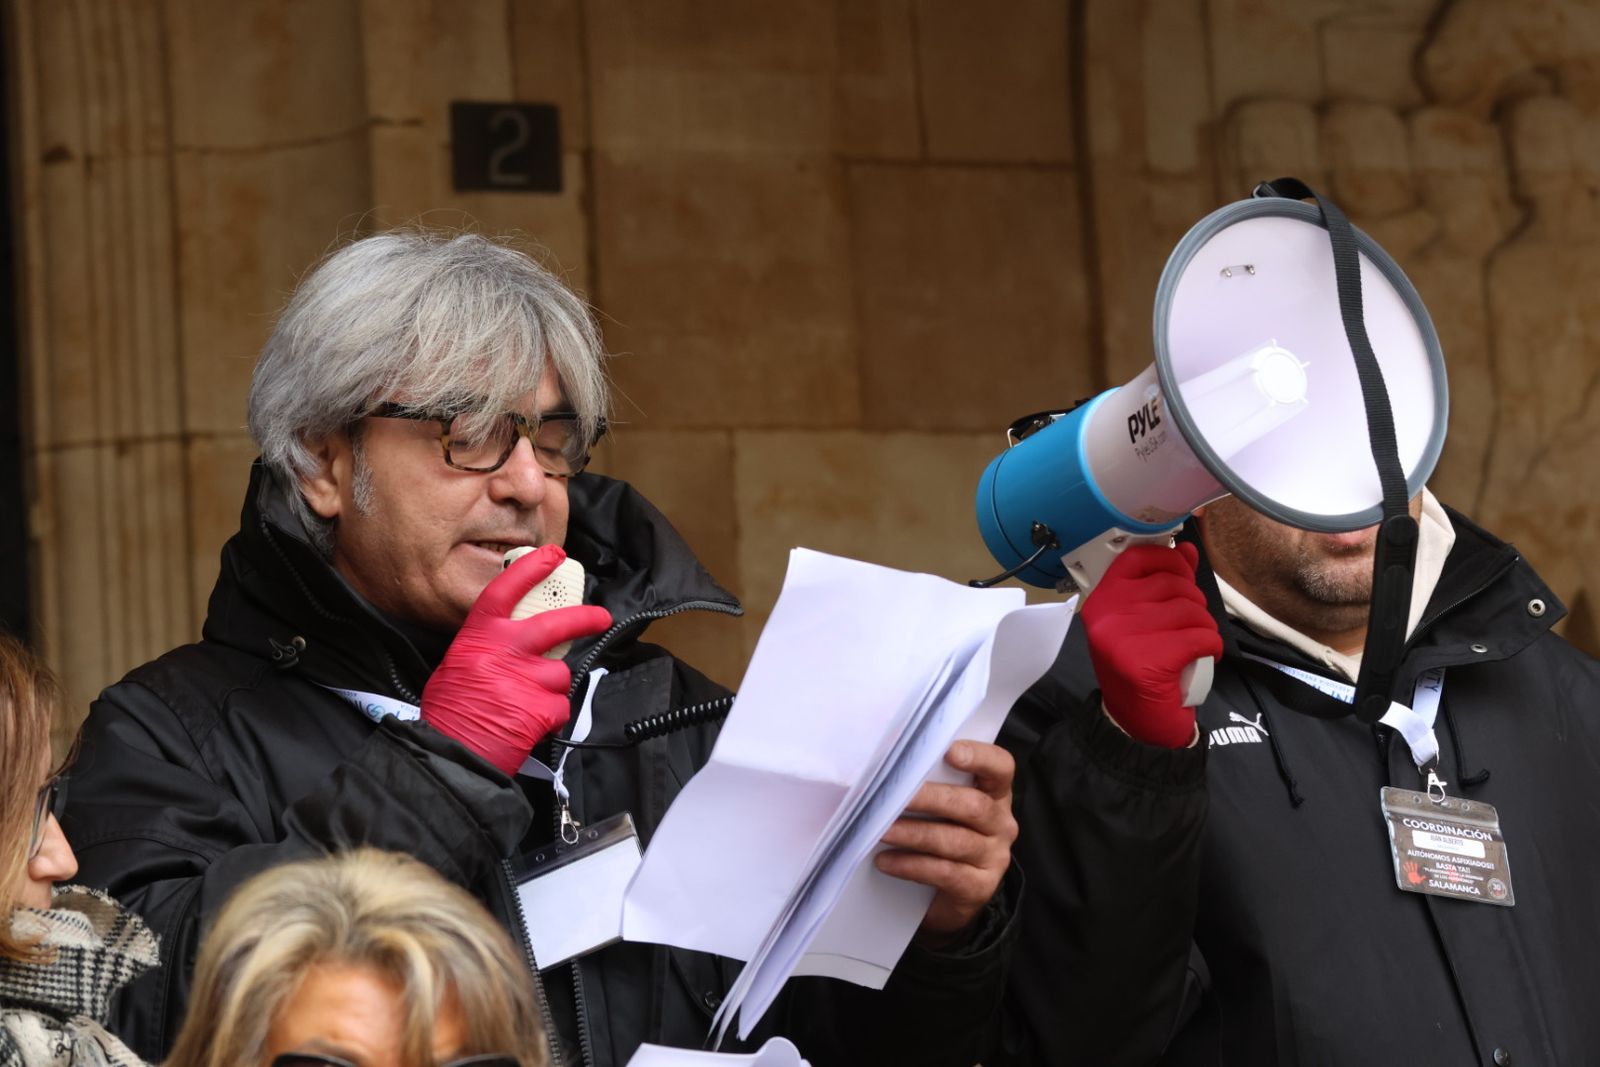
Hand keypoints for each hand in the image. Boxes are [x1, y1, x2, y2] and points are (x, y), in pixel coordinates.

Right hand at [421, 545, 612, 774]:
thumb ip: (487, 648)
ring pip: (559, 673)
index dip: (532, 569)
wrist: (448, 754)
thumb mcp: (456, 665)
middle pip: (555, 623)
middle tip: (600, 617)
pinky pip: (560, 706)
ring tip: (525, 704)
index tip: (554, 555)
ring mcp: (525, 679)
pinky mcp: (540, 708)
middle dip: (584, 617)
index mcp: (478, 637)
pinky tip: (529, 724)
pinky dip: (550, 716)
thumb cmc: (449, 713)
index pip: (506, 590)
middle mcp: (504, 651)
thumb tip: (512, 642)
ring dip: (550, 688)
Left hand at [875, 741, 1017, 944]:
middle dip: (930, 798)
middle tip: (893, 795)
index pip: (1000, 767)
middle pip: (972, 805)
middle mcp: (1001, 824)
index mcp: (995, 794)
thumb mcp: (942, 810)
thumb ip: (928, 785)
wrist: (946, 898)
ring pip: (954, 841)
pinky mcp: (980, 888)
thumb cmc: (940, 837)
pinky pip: (945, 873)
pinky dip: (911, 866)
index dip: (979, 757)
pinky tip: (886, 861)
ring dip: (914, 834)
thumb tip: (887, 769)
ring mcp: (994, 857)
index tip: (949, 752)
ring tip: (882, 830)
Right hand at [1081, 542, 1221, 748]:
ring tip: (1194, 643)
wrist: (1137, 723)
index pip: (1138, 558)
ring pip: (1191, 610)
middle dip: (1193, 603)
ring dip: (1204, 627)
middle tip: (1189, 626)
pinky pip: (1200, 637)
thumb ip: (1162, 583)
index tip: (1181, 576)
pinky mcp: (1150, 662)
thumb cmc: (1140, 667)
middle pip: (1173, 584)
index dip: (1169, 560)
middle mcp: (1107, 615)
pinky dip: (1211, 646)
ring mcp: (1125, 639)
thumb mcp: (1143, 621)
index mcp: (1101, 600)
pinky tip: (1203, 656)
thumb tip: (1187, 550)